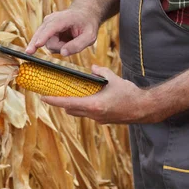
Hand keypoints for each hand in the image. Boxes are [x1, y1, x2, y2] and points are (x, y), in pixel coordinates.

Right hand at [25, 8, 98, 55]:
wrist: (84, 14)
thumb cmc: (87, 24)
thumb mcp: (89, 36)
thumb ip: (78, 45)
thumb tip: (63, 53)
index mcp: (63, 19)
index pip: (50, 28)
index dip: (43, 37)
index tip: (37, 45)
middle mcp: (50, 20)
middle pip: (47, 40)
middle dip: (59, 47)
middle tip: (70, 44)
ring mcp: (46, 25)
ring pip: (48, 44)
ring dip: (59, 47)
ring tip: (71, 40)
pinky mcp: (45, 31)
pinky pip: (49, 44)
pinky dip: (57, 46)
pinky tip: (65, 41)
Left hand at [40, 66, 162, 123]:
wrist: (144, 109)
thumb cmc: (130, 94)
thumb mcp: (114, 79)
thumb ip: (101, 73)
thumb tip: (93, 68)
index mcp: (94, 105)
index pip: (68, 102)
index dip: (54, 100)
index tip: (43, 97)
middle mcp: (94, 115)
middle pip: (70, 109)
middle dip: (61, 103)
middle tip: (52, 94)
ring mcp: (98, 119)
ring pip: (78, 113)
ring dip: (72, 105)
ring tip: (67, 95)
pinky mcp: (103, 120)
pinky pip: (88, 114)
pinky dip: (83, 107)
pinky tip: (86, 99)